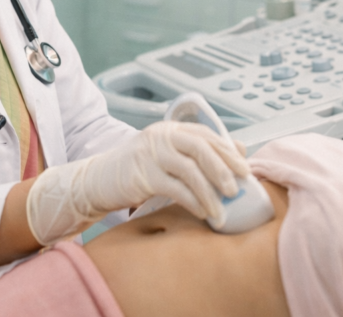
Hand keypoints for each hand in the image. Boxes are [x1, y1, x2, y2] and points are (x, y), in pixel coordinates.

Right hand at [26, 121, 248, 244]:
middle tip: (237, 190)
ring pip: (190, 170)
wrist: (97, 180)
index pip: (206, 135)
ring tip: (222, 212)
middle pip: (201, 147)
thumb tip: (239, 150)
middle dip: (223, 169)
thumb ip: (198, 153)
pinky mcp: (142, 174)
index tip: (245, 171)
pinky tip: (202, 213)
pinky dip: (193, 202)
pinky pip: (175, 188)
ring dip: (210, 193)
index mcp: (171, 129)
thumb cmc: (137, 171)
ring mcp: (151, 153)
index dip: (228, 152)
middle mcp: (162, 136)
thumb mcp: (168, 157)